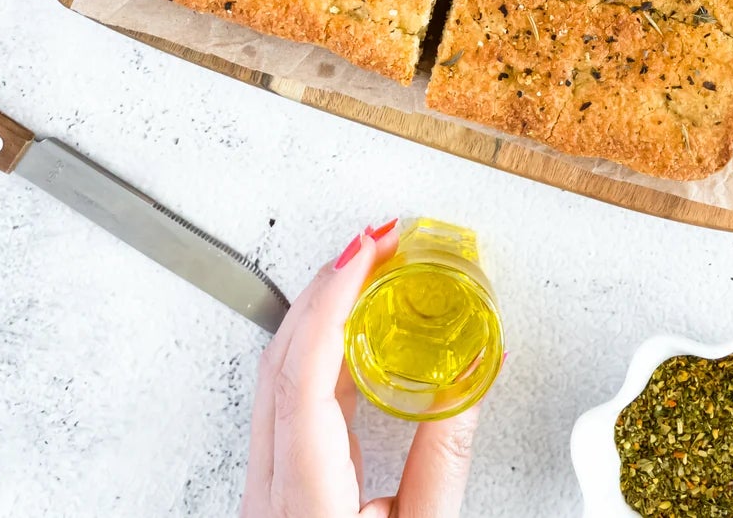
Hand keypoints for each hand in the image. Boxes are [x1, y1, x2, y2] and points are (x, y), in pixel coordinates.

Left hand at [242, 223, 479, 517]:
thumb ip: (446, 457)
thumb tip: (472, 370)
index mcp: (304, 504)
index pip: (304, 376)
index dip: (334, 300)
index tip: (371, 250)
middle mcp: (267, 492)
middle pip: (279, 360)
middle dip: (329, 286)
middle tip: (382, 240)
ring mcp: (260, 490)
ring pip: (275, 374)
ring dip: (323, 312)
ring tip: (374, 272)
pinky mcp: (270, 491)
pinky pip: (284, 400)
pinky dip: (320, 351)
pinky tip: (356, 335)